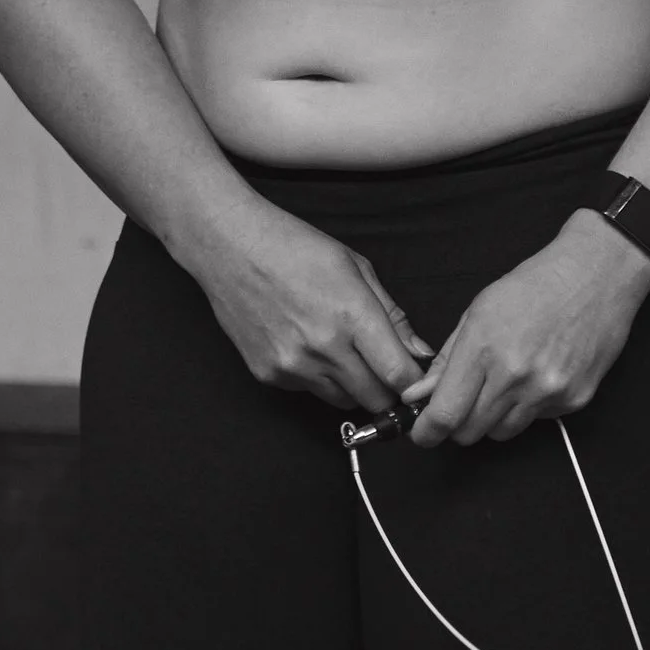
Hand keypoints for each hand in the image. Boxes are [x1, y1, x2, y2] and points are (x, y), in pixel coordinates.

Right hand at [191, 200, 430, 419]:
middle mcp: (324, 347)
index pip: (399, 375)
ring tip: (342, 351)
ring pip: (344, 402)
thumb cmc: (295, 248)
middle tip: (383, 370)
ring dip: (353, 386)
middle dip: (387, 390)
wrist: (230, 247)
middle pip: (375, 400)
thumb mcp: (356, 268)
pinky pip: (310, 392)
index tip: (417, 382)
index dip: (415, 385)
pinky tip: (306, 345)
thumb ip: (392, 316)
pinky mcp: (269, 374)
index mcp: (352, 315)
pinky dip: (318, 378)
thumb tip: (419, 353)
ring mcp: (293, 365)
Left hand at [406, 211, 649, 447]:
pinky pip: (535, 421)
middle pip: (470, 433)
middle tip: (463, 402)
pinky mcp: (573, 400)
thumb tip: (417, 395)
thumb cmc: (535, 286)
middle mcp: (516, 376)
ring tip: (505, 382)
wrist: (597, 275)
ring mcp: (548, 391)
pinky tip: (537, 375)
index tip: (423, 434)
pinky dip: (528, 407)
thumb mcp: (479, 311)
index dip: (427, 432)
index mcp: (484, 348)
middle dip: (458, 423)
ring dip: (493, 417)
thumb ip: (447, 359)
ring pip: (501, 433)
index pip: (446, 414)